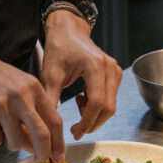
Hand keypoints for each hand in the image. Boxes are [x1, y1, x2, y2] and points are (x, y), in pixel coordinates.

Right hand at [0, 39, 64, 161]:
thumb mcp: (17, 85)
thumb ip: (29, 110)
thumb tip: (35, 143)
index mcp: (33, 87)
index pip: (55, 120)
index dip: (59, 142)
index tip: (58, 157)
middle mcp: (21, 95)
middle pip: (42, 135)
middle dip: (43, 153)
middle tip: (40, 161)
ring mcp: (3, 104)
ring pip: (16, 143)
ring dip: (10, 143)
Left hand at [39, 11, 122, 154]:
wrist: (68, 30)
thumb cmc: (59, 47)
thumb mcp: (50, 74)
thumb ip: (50, 100)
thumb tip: (48, 125)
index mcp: (95, 65)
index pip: (97, 102)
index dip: (86, 122)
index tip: (74, 132)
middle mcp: (110, 67)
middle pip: (108, 107)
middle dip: (92, 122)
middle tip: (76, 129)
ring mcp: (115, 70)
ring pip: (111, 105)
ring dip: (94, 114)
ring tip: (77, 104)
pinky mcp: (115, 73)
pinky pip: (111, 98)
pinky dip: (97, 105)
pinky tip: (82, 98)